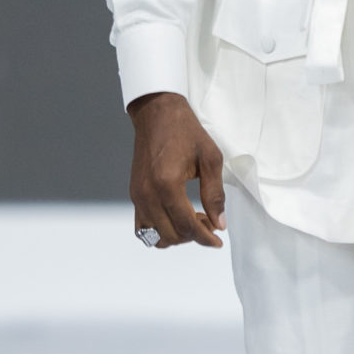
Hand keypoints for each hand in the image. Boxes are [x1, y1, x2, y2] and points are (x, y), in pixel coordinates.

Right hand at [126, 91, 225, 248]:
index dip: (205, 238)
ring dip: (176, 235)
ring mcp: (138, 195)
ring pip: (155, 236)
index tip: (218, 240)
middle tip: (210, 221)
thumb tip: (219, 223)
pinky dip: (160, 230)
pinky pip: (142, 226)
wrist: (157, 113)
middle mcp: (147, 194)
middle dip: (194, 236)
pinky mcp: (134, 194)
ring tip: (193, 220)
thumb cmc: (186, 131)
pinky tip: (176, 219)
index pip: (186, 226)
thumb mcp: (210, 159)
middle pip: (171, 235)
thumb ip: (215, 194)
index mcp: (166, 184)